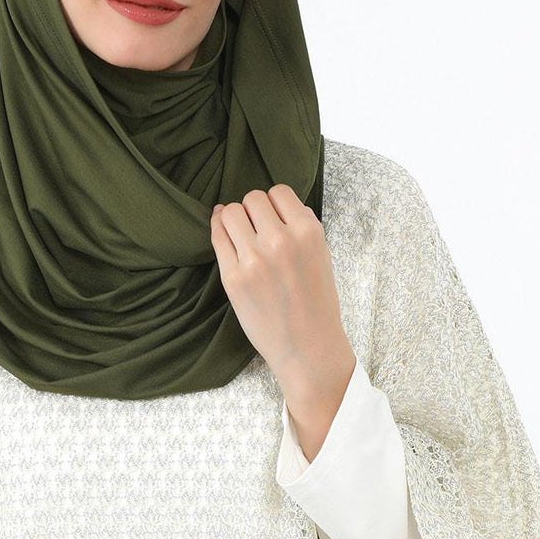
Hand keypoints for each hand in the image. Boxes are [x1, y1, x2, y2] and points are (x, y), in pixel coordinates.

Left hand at [209, 184, 355, 405]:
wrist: (308, 347)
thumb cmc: (316, 302)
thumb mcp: (321, 255)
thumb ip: (300, 227)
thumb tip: (273, 204)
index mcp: (308, 232)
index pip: (279, 192)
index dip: (274, 204)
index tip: (272, 218)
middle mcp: (281, 240)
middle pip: (252, 199)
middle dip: (252, 210)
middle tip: (256, 230)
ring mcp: (254, 259)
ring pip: (230, 213)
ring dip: (234, 219)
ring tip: (241, 234)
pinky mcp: (233, 277)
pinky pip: (217, 237)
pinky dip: (219, 229)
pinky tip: (223, 231)